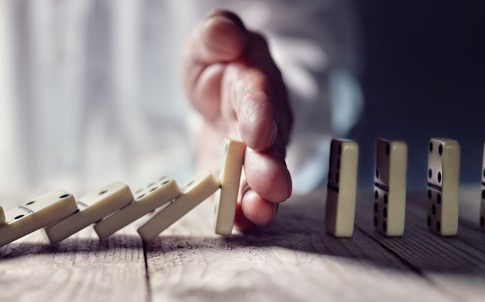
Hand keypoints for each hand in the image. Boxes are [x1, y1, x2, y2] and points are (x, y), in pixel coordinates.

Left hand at [182, 10, 293, 230]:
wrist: (218, 87)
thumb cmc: (218, 60)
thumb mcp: (211, 39)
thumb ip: (218, 33)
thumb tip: (227, 34)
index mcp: (255, 82)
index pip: (259, 97)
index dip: (260, 115)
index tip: (259, 134)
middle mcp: (262, 121)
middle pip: (270, 146)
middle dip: (270, 167)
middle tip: (272, 188)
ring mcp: (252, 152)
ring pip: (260, 176)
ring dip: (260, 197)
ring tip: (258, 215)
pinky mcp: (235, 174)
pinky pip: (239, 194)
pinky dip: (240, 212)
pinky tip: (238, 225)